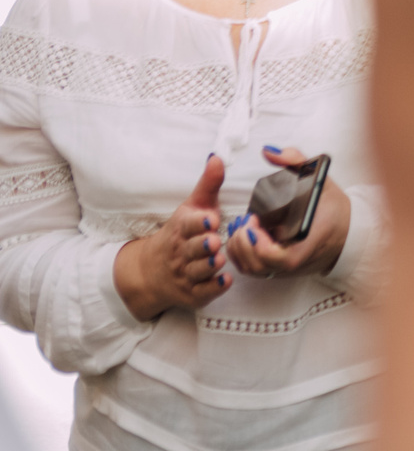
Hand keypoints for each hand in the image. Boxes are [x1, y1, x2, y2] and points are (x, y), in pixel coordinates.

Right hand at [113, 153, 229, 318]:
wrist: (152, 272)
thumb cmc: (182, 234)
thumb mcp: (192, 208)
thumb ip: (208, 185)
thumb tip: (218, 157)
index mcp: (181, 230)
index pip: (188, 225)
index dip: (199, 223)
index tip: (210, 219)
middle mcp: (181, 253)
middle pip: (193, 250)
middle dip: (203, 246)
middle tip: (213, 242)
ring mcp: (185, 275)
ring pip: (199, 271)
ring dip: (210, 266)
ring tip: (218, 259)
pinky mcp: (192, 294)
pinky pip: (204, 293)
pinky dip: (214, 287)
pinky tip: (224, 280)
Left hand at [224, 147, 348, 278]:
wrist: (348, 232)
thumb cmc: (334, 209)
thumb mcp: (320, 180)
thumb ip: (295, 161)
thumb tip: (269, 151)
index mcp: (310, 241)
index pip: (280, 257)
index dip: (260, 245)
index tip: (254, 222)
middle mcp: (297, 260)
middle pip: (259, 265)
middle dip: (243, 243)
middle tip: (244, 221)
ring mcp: (287, 269)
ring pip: (252, 269)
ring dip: (240, 249)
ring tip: (242, 227)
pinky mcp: (279, 270)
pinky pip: (254, 270)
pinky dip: (242, 255)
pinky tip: (243, 237)